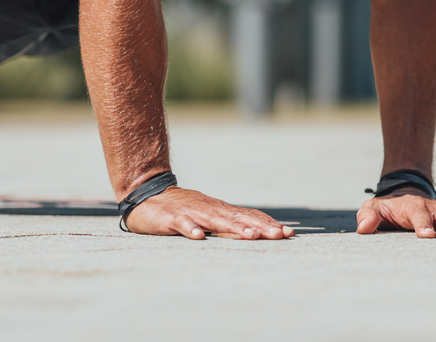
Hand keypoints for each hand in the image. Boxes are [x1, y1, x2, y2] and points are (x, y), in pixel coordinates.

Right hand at [124, 186, 294, 239]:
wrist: (147, 197)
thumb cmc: (182, 211)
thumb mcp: (208, 216)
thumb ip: (229, 224)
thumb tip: (258, 233)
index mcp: (219, 210)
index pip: (248, 215)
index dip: (268, 223)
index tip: (288, 233)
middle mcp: (209, 209)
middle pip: (238, 218)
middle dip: (260, 227)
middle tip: (279, 235)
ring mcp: (191, 212)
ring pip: (215, 220)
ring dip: (233, 228)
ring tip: (250, 236)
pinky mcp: (171, 218)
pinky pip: (182, 224)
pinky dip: (190, 230)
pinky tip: (199, 237)